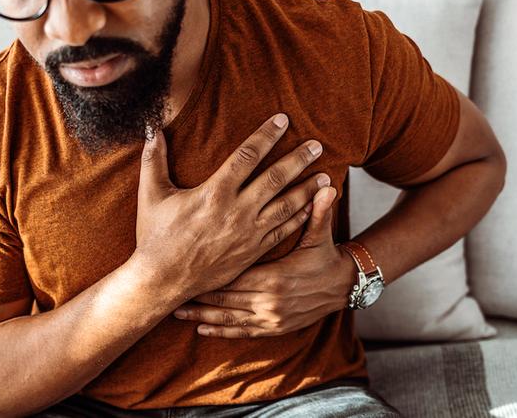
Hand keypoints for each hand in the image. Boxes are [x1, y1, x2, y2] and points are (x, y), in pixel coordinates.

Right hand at [134, 113, 331, 298]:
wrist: (163, 280)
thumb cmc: (155, 237)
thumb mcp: (151, 195)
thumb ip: (154, 160)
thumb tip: (152, 129)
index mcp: (214, 192)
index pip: (247, 156)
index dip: (266, 135)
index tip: (282, 120)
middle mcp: (236, 211)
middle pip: (275, 178)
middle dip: (298, 159)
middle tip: (317, 145)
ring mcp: (248, 233)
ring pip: (285, 206)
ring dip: (307, 189)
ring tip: (325, 176)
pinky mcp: (252, 252)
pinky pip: (282, 232)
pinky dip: (299, 218)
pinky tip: (311, 208)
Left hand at [171, 184, 356, 337]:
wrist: (345, 287)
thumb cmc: (327, 256)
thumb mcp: (320, 235)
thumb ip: (317, 211)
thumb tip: (326, 185)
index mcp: (274, 277)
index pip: (233, 274)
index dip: (208, 273)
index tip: (185, 267)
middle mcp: (270, 301)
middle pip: (225, 297)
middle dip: (198, 295)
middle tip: (171, 289)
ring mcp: (272, 318)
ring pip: (229, 317)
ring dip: (202, 316)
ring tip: (177, 312)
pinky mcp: (275, 328)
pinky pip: (243, 331)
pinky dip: (222, 330)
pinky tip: (202, 329)